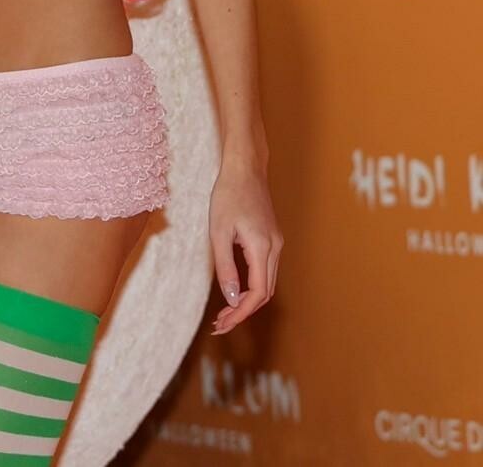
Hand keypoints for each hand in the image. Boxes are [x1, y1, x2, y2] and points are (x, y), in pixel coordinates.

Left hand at [208, 161, 281, 334]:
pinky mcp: (271, 239)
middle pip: (265, 293)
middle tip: (220, 325)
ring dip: (248, 301)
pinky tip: (234, 291)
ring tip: (224, 313)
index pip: (257, 293)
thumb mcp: (219, 232)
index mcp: (263, 248)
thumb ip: (225, 266)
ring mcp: (276, 244)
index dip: (241, 312)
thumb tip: (232, 299)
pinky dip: (251, 286)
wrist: (245, 169)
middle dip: (243, 312)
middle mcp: (275, 249)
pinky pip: (265, 271)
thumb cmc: (228, 196)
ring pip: (266, 284)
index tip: (222, 323)